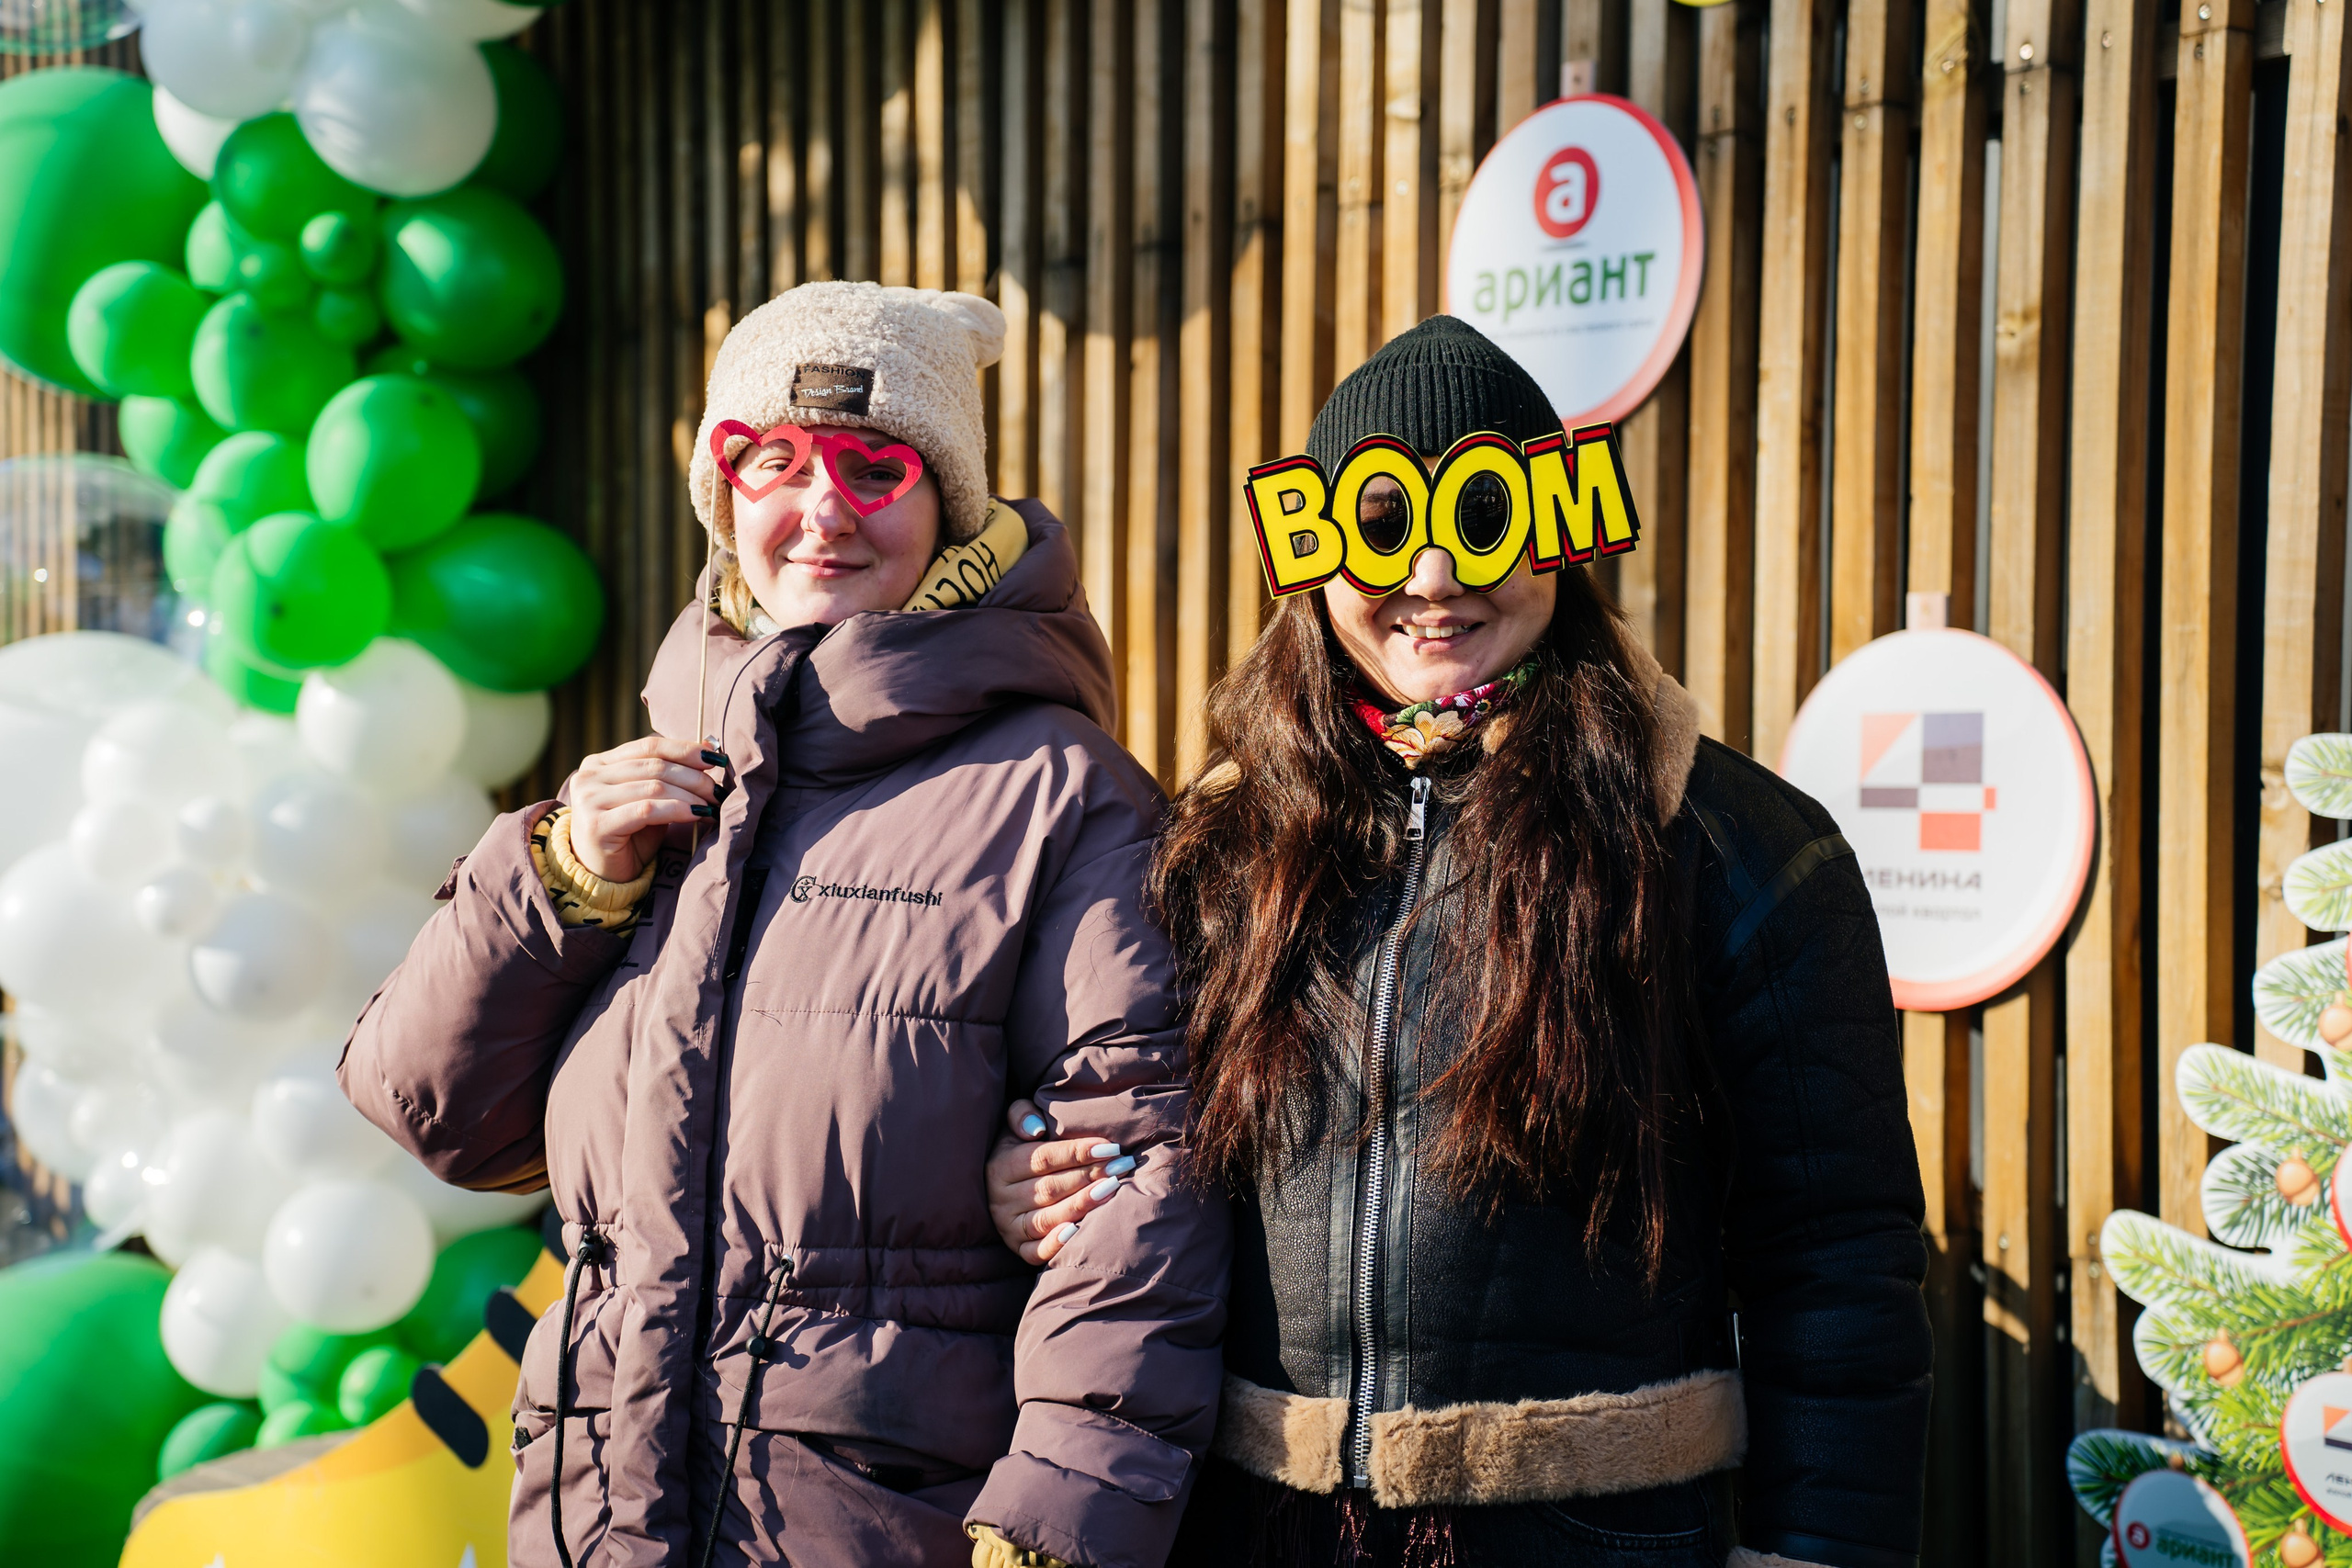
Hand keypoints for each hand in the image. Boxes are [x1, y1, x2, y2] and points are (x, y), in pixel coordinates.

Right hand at [568, 735, 725, 882]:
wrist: (604, 876)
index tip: (714, 757)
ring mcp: (589, 800)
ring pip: (654, 787)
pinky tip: (697, 814)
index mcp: (599, 763)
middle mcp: (588, 776)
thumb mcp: (649, 799)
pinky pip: (647, 810)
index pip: (648, 747)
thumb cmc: (630, 836)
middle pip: (654, 766)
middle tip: (717, 789)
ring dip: (690, 794)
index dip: (684, 749)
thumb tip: (708, 749)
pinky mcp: (597, 825)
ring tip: (711, 804)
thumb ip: (667, 775)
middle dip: (693, 776)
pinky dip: (677, 809)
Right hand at [985, 1098, 1135, 1263]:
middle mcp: (1001, 1199)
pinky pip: (1036, 1252)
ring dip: (1082, 1204)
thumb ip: (1021, 1115)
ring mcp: (1008, 1227)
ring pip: (1047, 1219)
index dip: (1077, 1152)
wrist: (998, 1188)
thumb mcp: (1012, 1126)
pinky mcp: (1018, 1248)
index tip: (1110, 1147)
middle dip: (1090, 1175)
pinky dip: (1057, 1244)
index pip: (1044, 1159)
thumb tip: (1037, 1129)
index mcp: (1000, 1166)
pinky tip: (1079, 1231)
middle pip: (1051, 1188)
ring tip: (1113, 1189)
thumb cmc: (1017, 1150)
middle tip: (1122, 1166)